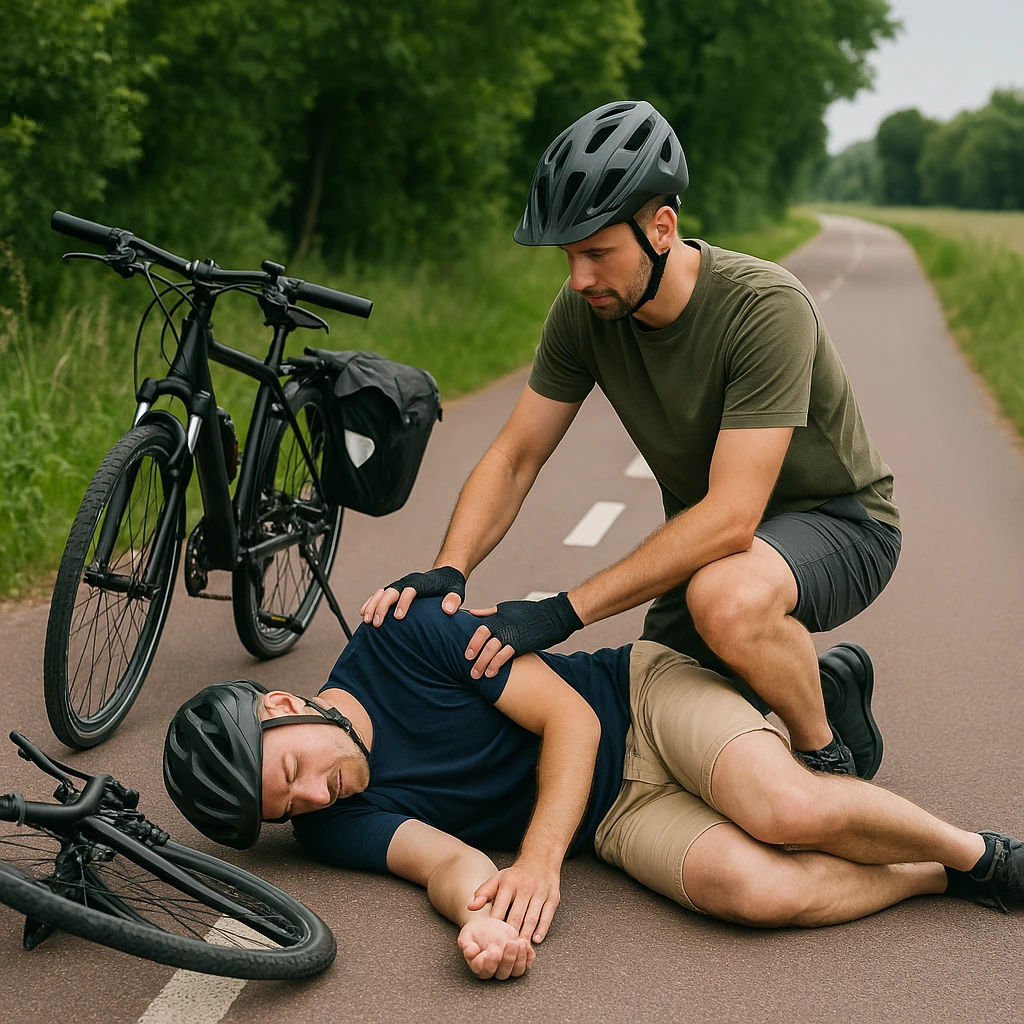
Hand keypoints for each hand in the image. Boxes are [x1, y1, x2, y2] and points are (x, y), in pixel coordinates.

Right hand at [360, 566, 465, 625]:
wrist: (445, 573)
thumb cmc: (450, 584)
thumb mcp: (456, 591)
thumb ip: (453, 600)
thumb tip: (448, 610)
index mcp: (421, 583)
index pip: (410, 591)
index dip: (403, 603)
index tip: (398, 617)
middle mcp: (408, 582)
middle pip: (391, 591)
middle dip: (382, 606)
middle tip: (376, 623)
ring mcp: (400, 585)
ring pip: (382, 593)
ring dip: (373, 605)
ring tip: (366, 620)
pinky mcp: (396, 589)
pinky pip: (380, 595)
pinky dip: (371, 602)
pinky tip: (364, 613)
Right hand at [457, 917, 534, 979]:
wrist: (488, 925)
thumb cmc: (477, 932)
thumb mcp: (467, 934)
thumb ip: (465, 943)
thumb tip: (470, 950)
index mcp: (479, 967)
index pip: (483, 971)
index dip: (489, 962)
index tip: (493, 949)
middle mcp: (494, 971)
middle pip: (502, 974)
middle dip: (508, 959)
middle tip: (509, 944)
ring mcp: (507, 967)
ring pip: (516, 971)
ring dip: (520, 958)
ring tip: (520, 942)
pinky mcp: (519, 961)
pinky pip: (527, 964)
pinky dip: (528, 956)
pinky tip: (524, 943)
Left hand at [464, 592, 582, 677]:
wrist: (553, 615)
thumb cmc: (530, 612)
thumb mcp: (507, 608)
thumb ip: (489, 613)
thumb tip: (472, 614)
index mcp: (497, 616)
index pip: (478, 629)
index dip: (471, 642)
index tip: (467, 654)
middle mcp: (502, 625)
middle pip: (482, 639)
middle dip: (474, 653)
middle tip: (469, 666)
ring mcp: (510, 635)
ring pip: (491, 650)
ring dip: (482, 663)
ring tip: (478, 675)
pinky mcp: (520, 644)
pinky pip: (504, 656)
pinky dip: (495, 665)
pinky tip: (491, 673)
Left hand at [469, 859, 560, 943]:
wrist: (540, 860)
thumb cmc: (516, 875)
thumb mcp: (498, 879)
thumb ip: (483, 893)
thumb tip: (471, 907)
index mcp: (509, 882)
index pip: (500, 907)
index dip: (496, 925)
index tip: (491, 940)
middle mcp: (525, 887)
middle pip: (517, 915)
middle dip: (511, 934)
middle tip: (505, 950)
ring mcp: (540, 892)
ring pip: (532, 918)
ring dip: (526, 934)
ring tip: (519, 948)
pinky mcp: (552, 897)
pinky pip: (547, 916)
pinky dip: (542, 929)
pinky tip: (536, 940)